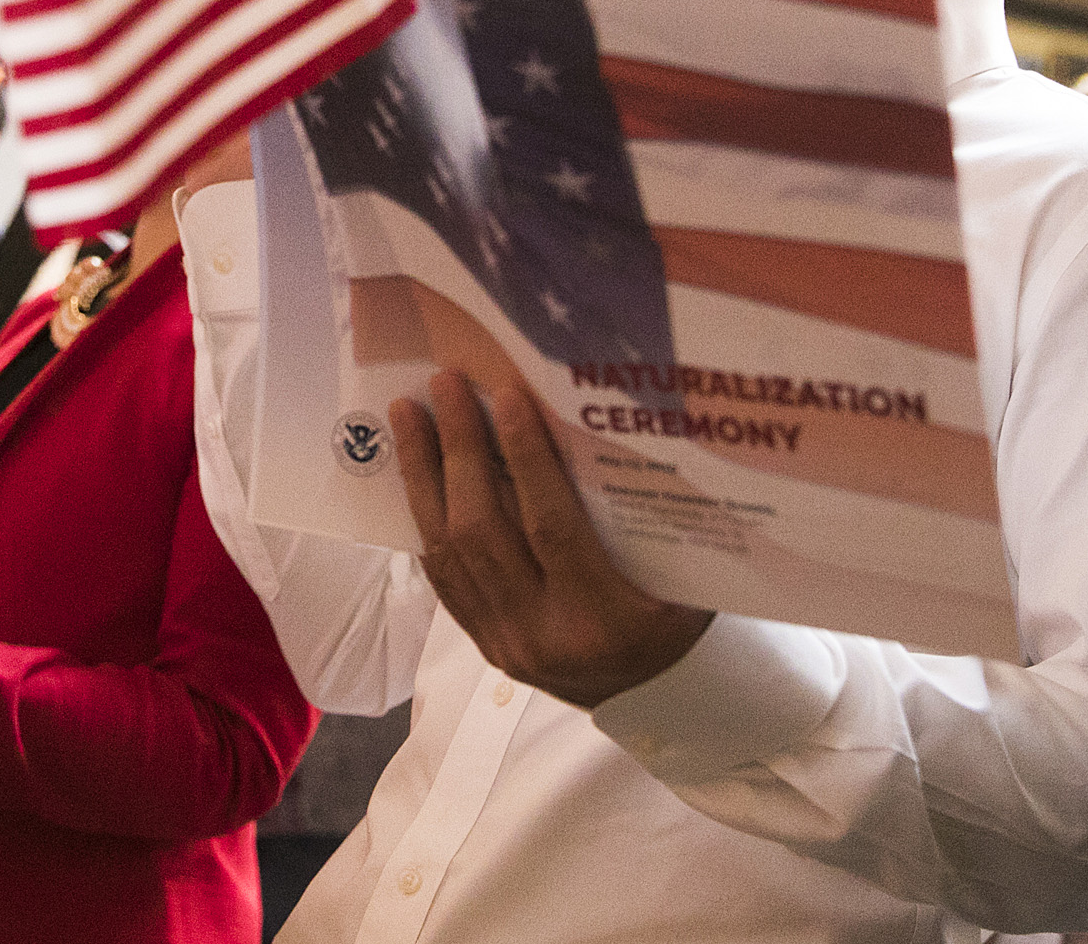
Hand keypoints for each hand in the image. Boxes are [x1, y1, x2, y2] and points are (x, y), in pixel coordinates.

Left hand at [393, 370, 711, 708]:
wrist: (659, 701)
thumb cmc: (678, 622)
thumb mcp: (677, 573)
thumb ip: (633, 514)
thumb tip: (590, 423)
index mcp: (605, 618)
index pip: (551, 526)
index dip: (525, 458)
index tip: (506, 396)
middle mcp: (546, 635)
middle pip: (485, 531)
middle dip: (459, 451)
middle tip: (444, 386)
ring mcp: (508, 644)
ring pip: (451, 551)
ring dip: (425, 477)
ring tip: (409, 416)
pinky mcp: (486, 646)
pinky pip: (444, 577)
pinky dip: (427, 520)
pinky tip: (415, 474)